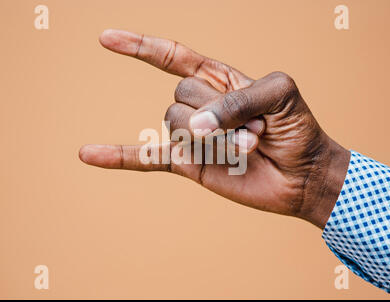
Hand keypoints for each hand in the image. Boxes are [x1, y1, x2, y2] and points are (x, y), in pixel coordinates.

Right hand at [79, 30, 350, 228]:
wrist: (302, 175)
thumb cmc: (297, 128)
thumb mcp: (279, 92)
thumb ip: (237, 98)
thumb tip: (194, 125)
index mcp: (218, 80)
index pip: (172, 57)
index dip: (140, 47)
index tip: (106, 39)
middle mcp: (201, 106)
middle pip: (180, 95)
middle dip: (219, 113)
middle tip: (257, 129)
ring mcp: (193, 136)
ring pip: (175, 124)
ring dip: (215, 138)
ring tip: (247, 147)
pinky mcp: (190, 164)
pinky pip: (148, 158)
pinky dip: (119, 156)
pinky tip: (87, 154)